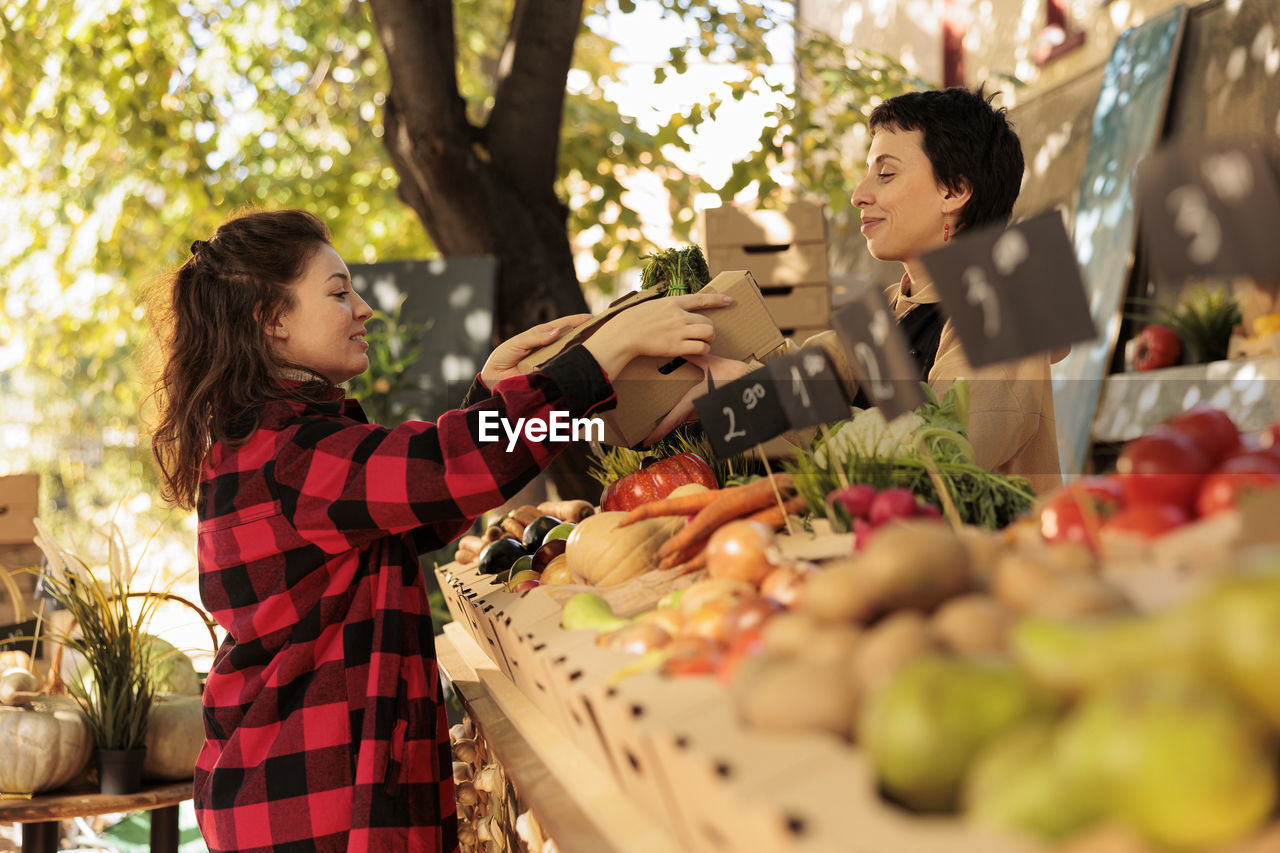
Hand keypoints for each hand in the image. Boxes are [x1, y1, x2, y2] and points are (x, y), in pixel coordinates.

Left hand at [481, 314, 592, 385]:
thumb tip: (557, 332)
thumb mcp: (517, 343)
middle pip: (570, 339)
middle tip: (602, 329)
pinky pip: (564, 370)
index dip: (577, 321)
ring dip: (584, 350)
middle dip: (586, 333)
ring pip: (570, 354)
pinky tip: (585, 364)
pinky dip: (574, 367)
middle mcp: (549, 348)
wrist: (493, 380)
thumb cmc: (503, 358)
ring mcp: (551, 362)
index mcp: (541, 336)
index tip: (592, 317)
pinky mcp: (550, 375)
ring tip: (600, 345)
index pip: (562, 326)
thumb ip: (536, 337)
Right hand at [584, 291, 732, 377]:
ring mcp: (679, 331)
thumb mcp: (652, 305)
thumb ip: (667, 306)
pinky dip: (702, 350)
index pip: (700, 299)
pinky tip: (696, 351)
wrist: (625, 333)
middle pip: (707, 321)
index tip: (728, 300)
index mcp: (673, 302)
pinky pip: (701, 348)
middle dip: (709, 329)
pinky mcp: (677, 346)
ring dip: (708, 340)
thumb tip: (676, 307)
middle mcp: (679, 315)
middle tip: (704, 335)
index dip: (717, 300)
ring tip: (702, 343)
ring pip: (708, 333)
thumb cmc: (634, 320)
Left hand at [643, 354, 755, 444]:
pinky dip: (691, 416)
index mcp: (696, 399)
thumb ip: (695, 357)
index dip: (659, 430)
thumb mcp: (713, 364)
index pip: (674, 418)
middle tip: (648, 438)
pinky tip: (685, 417)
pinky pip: (700, 417)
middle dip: (664, 429)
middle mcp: (701, 411)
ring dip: (678, 421)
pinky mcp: (716, 413)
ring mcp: (709, 415)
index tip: (646, 441)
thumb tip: (680, 348)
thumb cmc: (737, 375)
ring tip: (661, 428)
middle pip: (678, 422)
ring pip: (689, 419)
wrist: (759, 384)